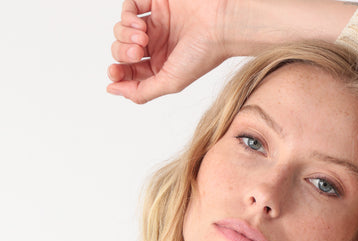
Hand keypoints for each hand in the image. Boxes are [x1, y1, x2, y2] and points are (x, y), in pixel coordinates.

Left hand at [107, 0, 357, 103]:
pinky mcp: (156, 1)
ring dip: (125, 34)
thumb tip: (114, 91)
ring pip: (122, 29)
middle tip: (139, 50)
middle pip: (123, 51)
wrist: (221, 22)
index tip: (113, 74)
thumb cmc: (205, 54)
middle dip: (124, 52)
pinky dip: (128, 14)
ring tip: (142, 36)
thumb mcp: (171, 82)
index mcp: (162, 67)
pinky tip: (139, 22)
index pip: (130, 72)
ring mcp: (156, 23)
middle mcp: (158, 46)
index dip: (117, 73)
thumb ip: (142, 91)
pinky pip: (129, 6)